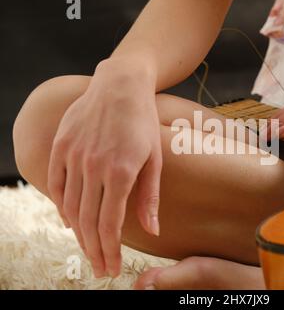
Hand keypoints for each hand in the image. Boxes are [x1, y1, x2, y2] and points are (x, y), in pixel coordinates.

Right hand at [47, 58, 162, 277]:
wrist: (120, 85)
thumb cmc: (144, 123)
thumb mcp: (156, 159)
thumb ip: (151, 197)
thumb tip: (152, 231)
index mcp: (121, 171)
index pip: (110, 223)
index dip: (111, 250)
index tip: (112, 268)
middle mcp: (94, 166)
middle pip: (89, 221)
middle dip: (95, 250)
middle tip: (99, 268)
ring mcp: (74, 156)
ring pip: (71, 207)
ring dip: (79, 234)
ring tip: (87, 250)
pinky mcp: (61, 146)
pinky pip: (57, 184)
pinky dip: (62, 206)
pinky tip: (69, 221)